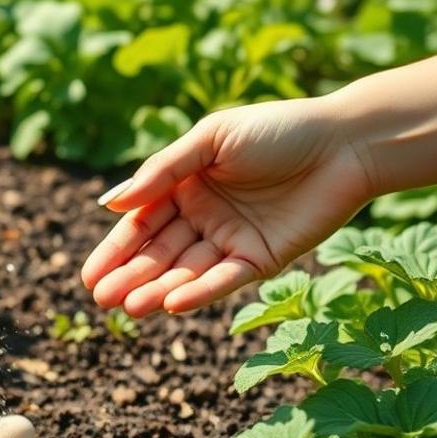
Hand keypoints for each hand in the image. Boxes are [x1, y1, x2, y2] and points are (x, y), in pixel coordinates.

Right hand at [81, 96, 376, 316]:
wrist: (346, 142)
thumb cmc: (277, 130)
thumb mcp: (210, 139)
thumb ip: (162, 171)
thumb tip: (110, 202)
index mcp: (185, 186)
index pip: (141, 223)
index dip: (116, 250)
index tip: (90, 276)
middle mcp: (204, 216)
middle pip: (159, 253)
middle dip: (130, 276)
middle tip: (102, 299)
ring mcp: (231, 240)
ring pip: (187, 270)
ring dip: (158, 289)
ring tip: (129, 307)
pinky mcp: (262, 259)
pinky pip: (225, 279)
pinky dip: (200, 292)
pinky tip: (173, 303)